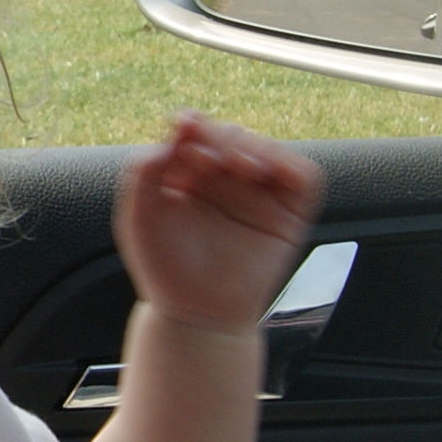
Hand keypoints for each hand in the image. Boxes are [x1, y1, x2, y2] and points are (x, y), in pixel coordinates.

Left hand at [113, 116, 323, 336]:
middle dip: (218, 136)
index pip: (196, 135)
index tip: (184, 126)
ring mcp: (258, 197)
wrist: (196, 316)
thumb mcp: (139, 217)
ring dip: (249, 146)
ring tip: (230, 163)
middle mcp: (224, 183)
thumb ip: (143, 171)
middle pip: (230, 135)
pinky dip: (288, 164)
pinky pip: (302, 177)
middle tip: (202, 155)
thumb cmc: (166, 270)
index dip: (192, 125)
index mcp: (188, 177)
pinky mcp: (288, 215)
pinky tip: (261, 171)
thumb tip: (172, 133)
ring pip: (264, 148)